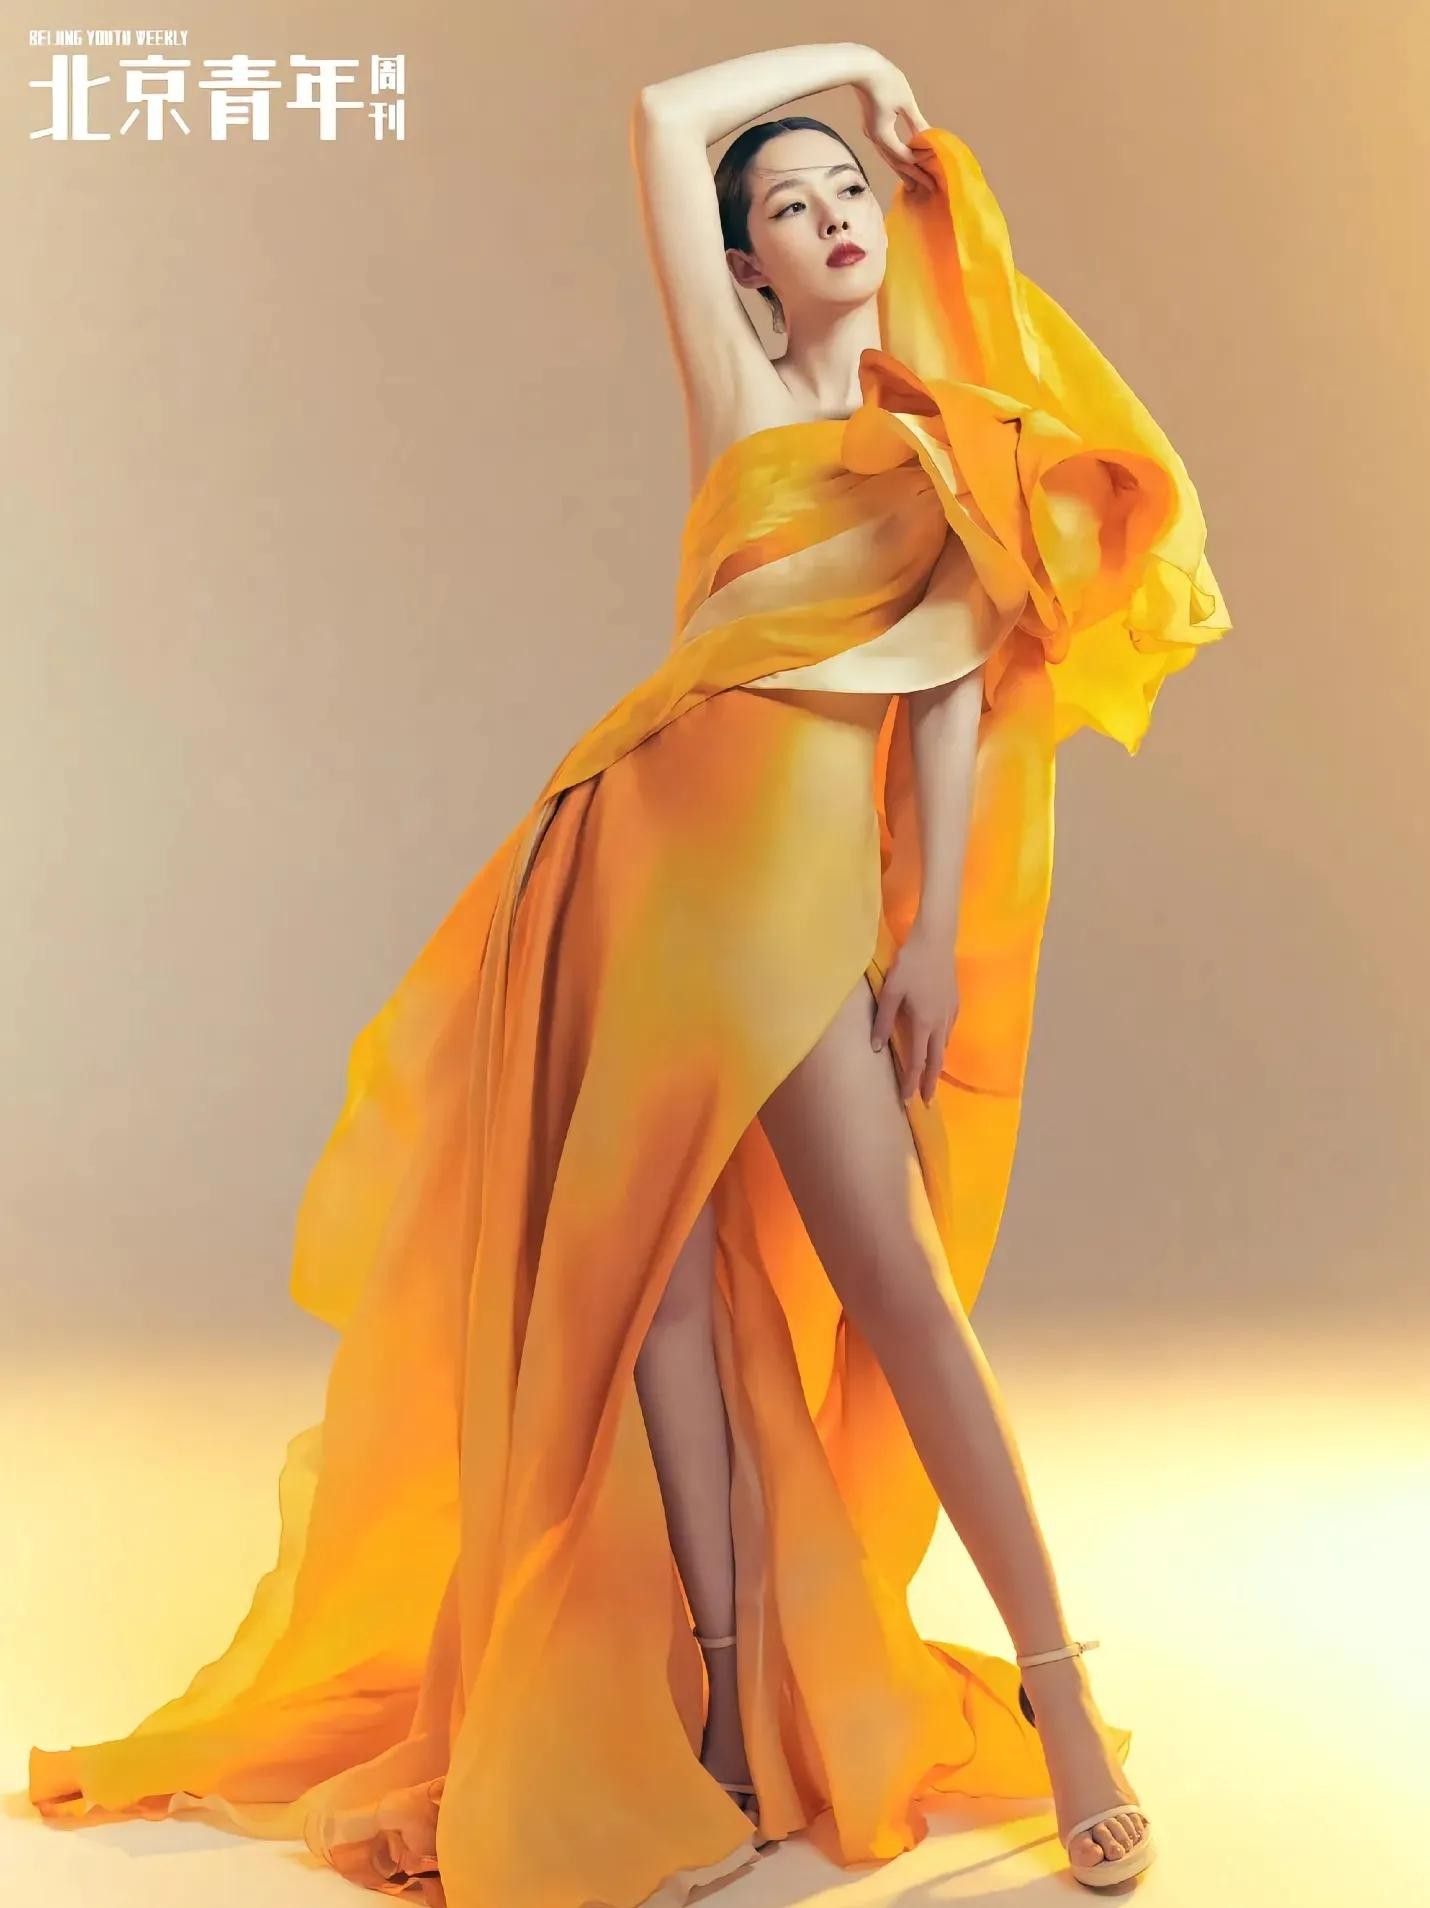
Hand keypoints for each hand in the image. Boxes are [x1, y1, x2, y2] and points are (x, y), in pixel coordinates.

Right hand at [855, 59, 935, 196]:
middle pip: (896, 163)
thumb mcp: (905, 101)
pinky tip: (902, 164)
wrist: (860, 68)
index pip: (904, 155)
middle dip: (913, 175)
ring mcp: (872, 134)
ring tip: (913, 185)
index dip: (920, 158)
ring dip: (903, 172)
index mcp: (883, 134)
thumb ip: (916, 122)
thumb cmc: (885, 80)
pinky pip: (886, 150)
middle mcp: (875, 138)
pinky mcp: (872, 128)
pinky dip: (896, 159)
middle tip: (928, 188)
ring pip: (889, 159)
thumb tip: (929, 137)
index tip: (935, 159)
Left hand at [870, 921, 959, 1105]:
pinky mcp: (955, 1002)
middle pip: (937, 1060)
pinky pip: (948, 1030)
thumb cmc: (909, 964)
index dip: (912, 1082)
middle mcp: (940, 1023)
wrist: (936, 940)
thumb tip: (876, 1048)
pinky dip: (942, 1044)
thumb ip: (882, 1021)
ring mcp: (950, 1012)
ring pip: (944, 1045)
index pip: (918, 1061)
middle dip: (931, 1082)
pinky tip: (937, 1042)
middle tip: (928, 1101)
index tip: (907, 1101)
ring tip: (930, 1075)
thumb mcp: (890, 992)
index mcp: (924, 1023)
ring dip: (937, 1063)